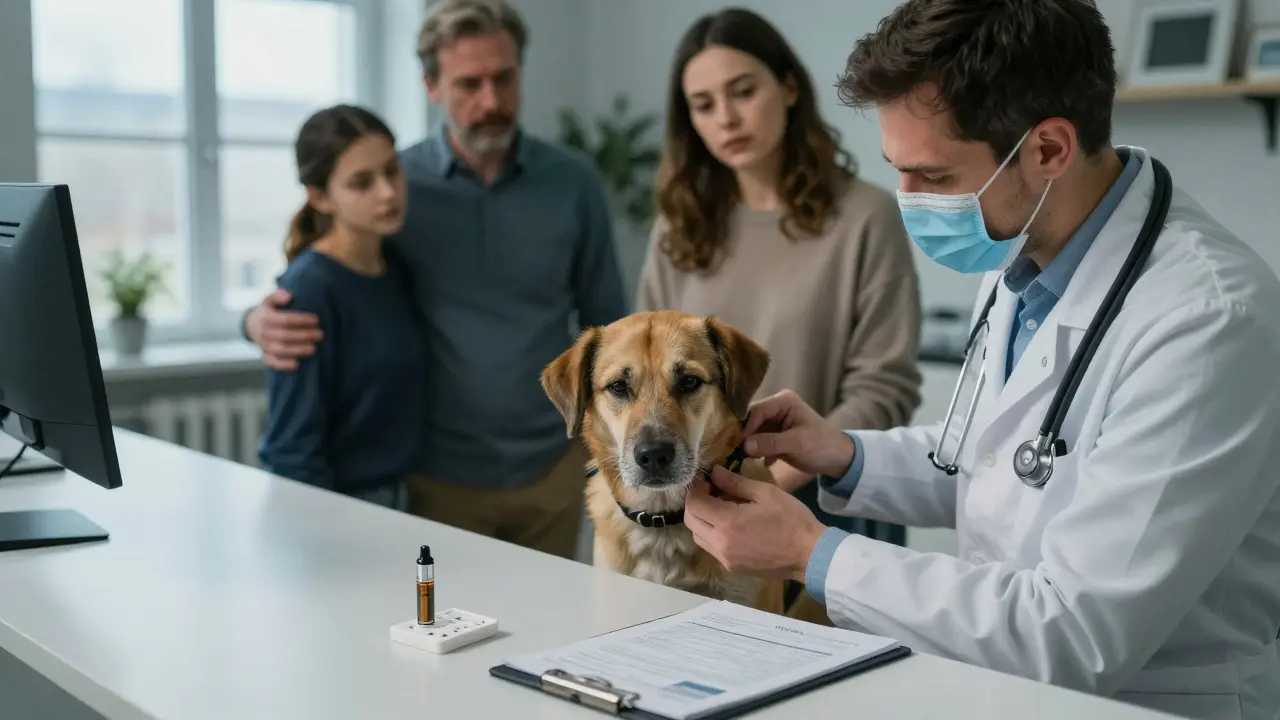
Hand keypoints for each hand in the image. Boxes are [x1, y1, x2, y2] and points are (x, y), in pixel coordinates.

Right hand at [245, 288, 322, 370]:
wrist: (250, 325)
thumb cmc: (267, 311)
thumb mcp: (269, 300)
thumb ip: (278, 295)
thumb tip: (289, 296)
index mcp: (266, 317)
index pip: (286, 320)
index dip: (302, 320)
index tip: (316, 320)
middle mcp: (264, 332)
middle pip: (286, 335)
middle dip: (304, 336)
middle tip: (320, 335)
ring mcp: (264, 345)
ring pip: (281, 349)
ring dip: (298, 350)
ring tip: (314, 349)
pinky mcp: (265, 355)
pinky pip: (272, 361)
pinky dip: (283, 364)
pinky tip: (296, 364)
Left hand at [684, 466, 826, 581]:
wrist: (809, 554)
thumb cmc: (790, 519)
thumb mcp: (765, 493)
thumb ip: (735, 483)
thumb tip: (715, 472)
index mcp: (728, 522)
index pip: (694, 503)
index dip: (696, 488)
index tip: (707, 479)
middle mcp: (720, 543)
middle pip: (691, 521)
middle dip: (696, 503)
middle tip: (712, 491)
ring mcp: (725, 559)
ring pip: (698, 536)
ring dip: (702, 519)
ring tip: (721, 507)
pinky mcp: (732, 567)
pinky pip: (711, 548)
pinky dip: (712, 534)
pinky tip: (730, 524)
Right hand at [742, 390, 854, 480]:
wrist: (837, 459)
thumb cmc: (821, 446)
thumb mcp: (797, 444)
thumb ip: (771, 443)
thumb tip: (745, 445)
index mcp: (783, 401)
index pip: (756, 410)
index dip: (746, 427)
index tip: (737, 445)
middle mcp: (776, 407)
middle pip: (751, 419)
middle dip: (743, 436)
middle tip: (732, 452)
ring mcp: (774, 421)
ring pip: (752, 431)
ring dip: (748, 445)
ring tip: (739, 458)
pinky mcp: (774, 435)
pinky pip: (757, 441)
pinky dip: (756, 451)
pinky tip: (757, 462)